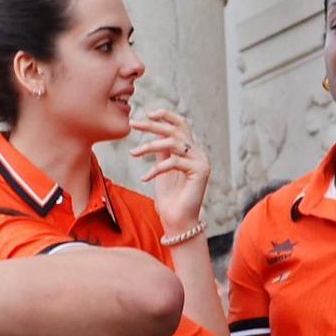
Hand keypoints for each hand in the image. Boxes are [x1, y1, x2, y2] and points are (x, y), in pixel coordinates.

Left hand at [129, 108, 211, 232]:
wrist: (177, 221)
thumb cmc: (169, 198)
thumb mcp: (162, 169)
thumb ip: (161, 151)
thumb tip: (153, 133)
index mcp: (190, 151)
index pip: (181, 125)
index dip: (166, 116)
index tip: (146, 114)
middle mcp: (198, 154)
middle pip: (175, 130)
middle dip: (152, 126)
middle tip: (134, 124)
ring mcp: (201, 162)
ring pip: (174, 143)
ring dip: (150, 146)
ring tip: (133, 153)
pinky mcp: (201, 172)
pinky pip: (174, 163)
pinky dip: (156, 169)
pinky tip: (145, 178)